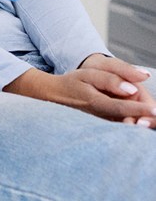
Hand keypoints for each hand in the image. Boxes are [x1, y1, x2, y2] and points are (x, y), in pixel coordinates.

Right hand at [5, 55, 155, 125]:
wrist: (55, 96)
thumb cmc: (72, 84)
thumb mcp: (88, 74)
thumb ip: (110, 79)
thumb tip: (131, 89)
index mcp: (96, 103)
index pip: (123, 108)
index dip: (141, 110)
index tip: (155, 110)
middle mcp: (101, 117)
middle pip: (129, 120)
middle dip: (143, 116)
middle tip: (152, 111)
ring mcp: (103, 124)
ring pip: (127, 124)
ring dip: (138, 120)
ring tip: (147, 113)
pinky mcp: (105, 126)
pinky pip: (122, 125)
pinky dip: (132, 121)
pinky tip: (137, 117)